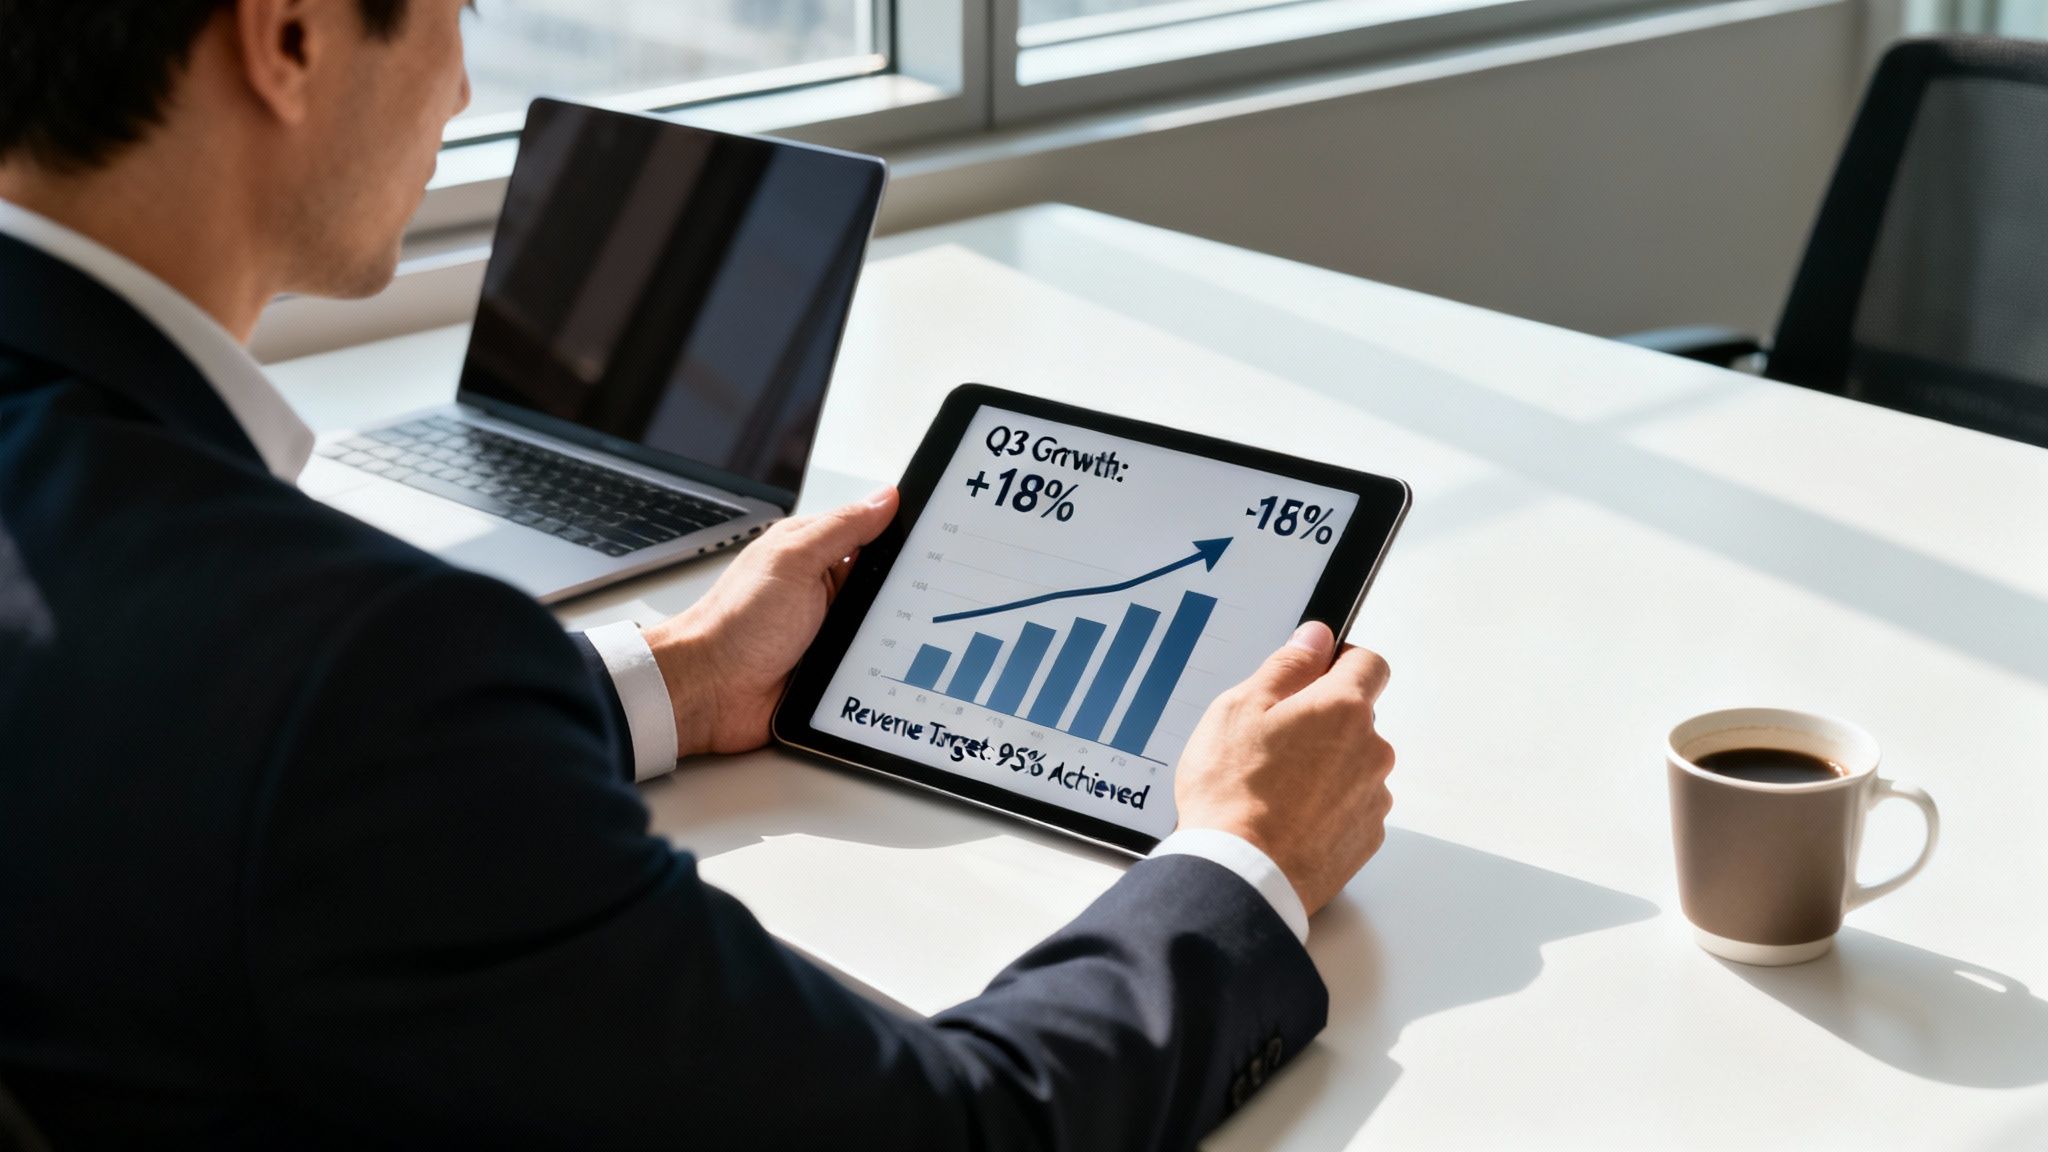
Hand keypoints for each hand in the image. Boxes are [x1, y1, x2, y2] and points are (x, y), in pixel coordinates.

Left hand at [643, 488, 898, 757]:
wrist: (708, 692)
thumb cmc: (735, 624)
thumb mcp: (794, 562)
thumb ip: (842, 528)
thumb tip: (884, 498)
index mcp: (814, 552)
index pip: (873, 535)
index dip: (903, 538)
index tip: (936, 543)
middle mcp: (824, 589)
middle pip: (886, 585)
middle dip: (905, 594)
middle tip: (923, 600)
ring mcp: (830, 630)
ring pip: (885, 628)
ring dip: (893, 636)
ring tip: (901, 638)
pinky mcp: (833, 668)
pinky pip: (873, 665)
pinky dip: (882, 669)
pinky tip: (893, 671)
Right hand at [1173, 621, 1393, 915]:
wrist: (1240, 875)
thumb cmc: (1233, 793)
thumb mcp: (1241, 708)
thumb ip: (1287, 665)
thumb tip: (1316, 637)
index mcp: (1343, 708)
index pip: (1368, 662)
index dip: (1339, 661)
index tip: (1314, 673)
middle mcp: (1371, 750)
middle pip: (1358, 717)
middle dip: (1323, 721)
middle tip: (1272, 740)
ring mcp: (1373, 797)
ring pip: (1354, 763)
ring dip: (1326, 766)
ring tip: (1274, 787)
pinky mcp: (1367, 837)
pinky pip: (1351, 806)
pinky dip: (1326, 806)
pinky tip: (1287, 817)